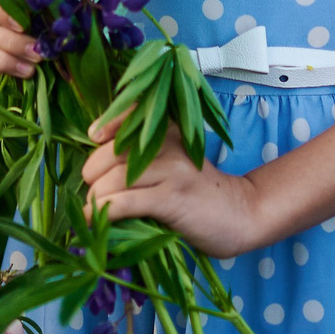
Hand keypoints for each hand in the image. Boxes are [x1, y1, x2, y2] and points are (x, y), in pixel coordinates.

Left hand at [82, 112, 265, 260]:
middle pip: (112, 151)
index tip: (94, 137)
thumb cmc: (200, 193)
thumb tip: (97, 166)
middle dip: (93, 173)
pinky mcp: (172, 198)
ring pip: (115, 177)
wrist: (242, 214)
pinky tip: (93, 220)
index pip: (131, 113)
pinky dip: (103, 212)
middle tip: (93, 189)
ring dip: (96, 197)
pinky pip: (126, 202)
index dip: (107, 123)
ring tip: (92, 210)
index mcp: (169, 130)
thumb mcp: (176, 162)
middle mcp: (170, 144)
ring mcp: (172, 170)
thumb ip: (146, 155)